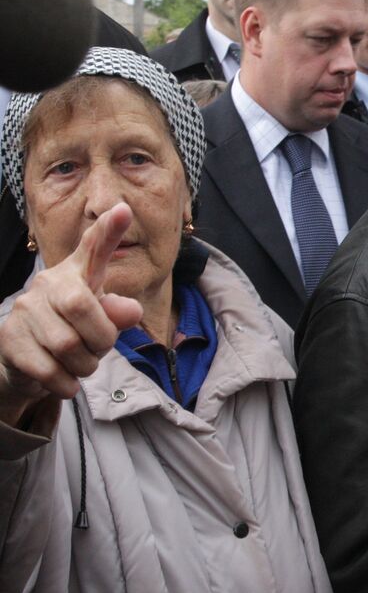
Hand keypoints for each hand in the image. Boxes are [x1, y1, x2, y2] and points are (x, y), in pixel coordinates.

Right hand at [0, 205, 142, 422]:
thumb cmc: (75, 331)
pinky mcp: (9, 339)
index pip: (94, 247)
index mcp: (77, 274)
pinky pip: (48, 369)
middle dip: (101, 339)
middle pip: (82, 307)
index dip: (108, 231)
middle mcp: (47, 284)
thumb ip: (117, 312)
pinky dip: (66, 383)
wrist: (29, 361)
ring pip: (67, 345)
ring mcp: (25, 309)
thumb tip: (130, 311)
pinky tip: (65, 379)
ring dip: (84, 365)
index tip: (123, 209)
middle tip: (98, 348)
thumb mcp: (102, 320)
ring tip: (80, 363)